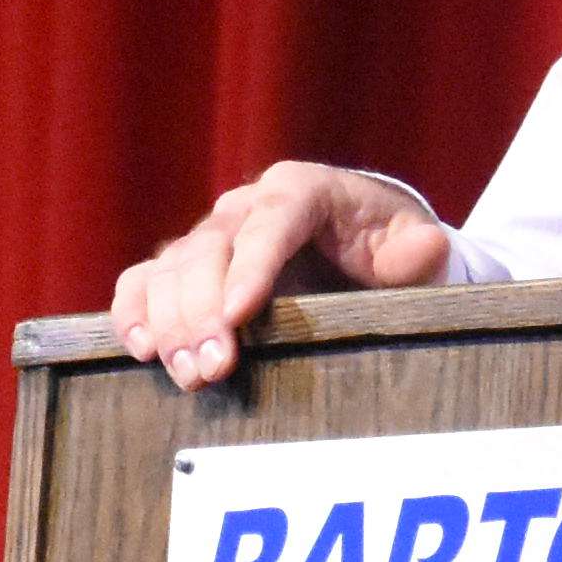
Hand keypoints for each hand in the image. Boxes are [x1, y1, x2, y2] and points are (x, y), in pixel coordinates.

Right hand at [106, 161, 457, 389]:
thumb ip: (419, 251)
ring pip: (170, 268)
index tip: (240, 315)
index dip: (250, 267)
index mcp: (301, 189)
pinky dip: (136, 312)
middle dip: (204, 310)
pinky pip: (145, 281)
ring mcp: (212, 236)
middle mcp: (246, 205)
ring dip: (170, 322)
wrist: (362, 250)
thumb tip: (426, 248)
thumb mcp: (413, 246)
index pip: (270, 221)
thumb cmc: (388, 246)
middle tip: (213, 367)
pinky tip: (142, 349)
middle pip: (210, 249)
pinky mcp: (188, 269)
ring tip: (188, 372)